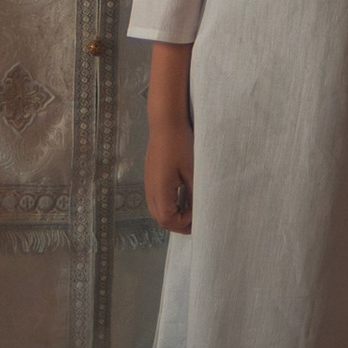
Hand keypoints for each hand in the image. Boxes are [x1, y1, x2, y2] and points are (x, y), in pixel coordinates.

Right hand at [145, 110, 194, 233]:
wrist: (166, 123)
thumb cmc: (180, 145)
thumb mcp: (191, 171)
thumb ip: (193, 193)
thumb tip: (197, 211)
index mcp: (159, 192)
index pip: (167, 220)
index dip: (183, 223)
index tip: (199, 216)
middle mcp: (150, 191)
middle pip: (160, 219)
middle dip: (178, 222)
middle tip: (196, 217)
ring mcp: (148, 184)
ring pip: (157, 210)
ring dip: (173, 214)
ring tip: (191, 208)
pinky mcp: (150, 177)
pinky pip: (156, 199)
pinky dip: (168, 204)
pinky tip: (182, 195)